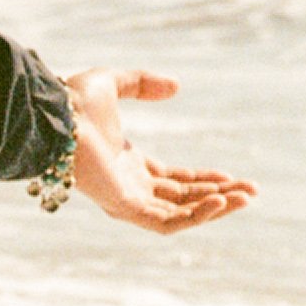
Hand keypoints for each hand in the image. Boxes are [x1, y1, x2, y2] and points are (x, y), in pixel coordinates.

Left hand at [61, 66, 257, 234]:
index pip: (174, 180)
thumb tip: (175, 87)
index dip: (205, 180)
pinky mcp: (124, 208)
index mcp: (127, 164)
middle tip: (251, 191)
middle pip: (183, 199)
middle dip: (219, 196)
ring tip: (245, 198)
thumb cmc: (73, 102)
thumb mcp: (113, 83)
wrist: (54, 116)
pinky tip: (219, 200)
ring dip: (214, 208)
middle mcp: (129, 186)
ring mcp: (127, 200)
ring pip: (179, 214)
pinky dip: (194, 215)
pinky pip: (166, 222)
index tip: (233, 178)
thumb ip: (142, 83)